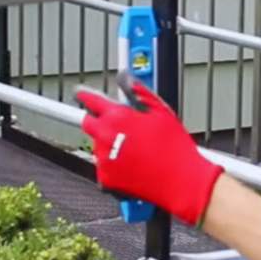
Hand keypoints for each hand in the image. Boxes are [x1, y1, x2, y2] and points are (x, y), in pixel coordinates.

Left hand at [76, 81, 223, 226]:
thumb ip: (138, 91)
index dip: (86, 96)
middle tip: (116, 125)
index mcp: (117, 117)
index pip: (92, 101)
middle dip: (97, 121)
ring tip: (133, 149)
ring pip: (97, 146)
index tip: (81, 95)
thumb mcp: (161, 111)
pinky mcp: (106, 179)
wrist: (180, 181)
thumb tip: (124, 78)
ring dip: (108, 144)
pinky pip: (102, 167)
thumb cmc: (174, 146)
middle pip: (88, 124)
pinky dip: (112, 165)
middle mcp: (105, 137)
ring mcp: (104, 159)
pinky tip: (132, 164)